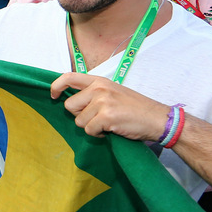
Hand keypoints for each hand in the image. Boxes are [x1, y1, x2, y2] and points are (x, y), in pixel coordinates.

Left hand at [49, 72, 168, 141]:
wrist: (158, 119)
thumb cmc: (136, 108)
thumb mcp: (114, 92)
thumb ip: (95, 93)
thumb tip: (73, 101)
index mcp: (100, 81)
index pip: (68, 77)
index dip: (56, 86)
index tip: (53, 96)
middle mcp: (99, 89)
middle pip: (70, 106)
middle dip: (80, 116)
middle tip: (97, 118)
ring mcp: (102, 102)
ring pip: (79, 121)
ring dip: (91, 127)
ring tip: (107, 124)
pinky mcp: (106, 117)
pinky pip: (89, 130)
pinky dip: (98, 135)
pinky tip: (111, 130)